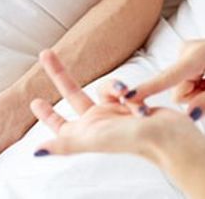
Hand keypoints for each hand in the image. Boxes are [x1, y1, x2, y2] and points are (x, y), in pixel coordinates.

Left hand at [30, 49, 199, 161]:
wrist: (169, 138)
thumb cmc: (130, 141)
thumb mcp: (94, 140)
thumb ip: (65, 144)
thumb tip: (36, 151)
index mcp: (85, 134)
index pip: (60, 123)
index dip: (47, 114)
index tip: (35, 101)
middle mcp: (97, 123)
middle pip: (73, 94)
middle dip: (60, 74)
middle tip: (46, 53)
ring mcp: (115, 113)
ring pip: (105, 87)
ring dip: (114, 89)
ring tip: (129, 100)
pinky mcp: (132, 104)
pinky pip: (124, 88)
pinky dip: (132, 93)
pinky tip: (142, 106)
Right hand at [126, 30, 204, 118]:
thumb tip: (187, 117)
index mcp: (196, 56)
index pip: (167, 78)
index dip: (146, 89)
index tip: (125, 97)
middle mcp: (185, 50)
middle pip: (178, 92)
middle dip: (197, 96)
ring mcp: (185, 52)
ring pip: (182, 89)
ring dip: (200, 91)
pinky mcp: (187, 55)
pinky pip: (186, 81)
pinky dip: (201, 84)